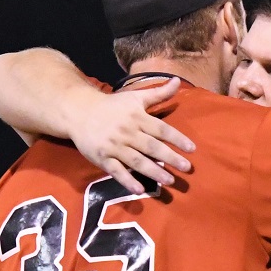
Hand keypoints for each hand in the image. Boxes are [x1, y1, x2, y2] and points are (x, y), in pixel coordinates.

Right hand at [70, 78, 195, 193]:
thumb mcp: (135, 97)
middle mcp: (127, 132)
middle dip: (170, 157)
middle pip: (151, 146)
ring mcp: (114, 146)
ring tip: (169, 181)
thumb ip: (159, 92)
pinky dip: (127, 180)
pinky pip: (116, 171)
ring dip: (153, 171)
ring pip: (136, 161)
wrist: (78, 111)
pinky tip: (140, 190)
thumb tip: (178, 80)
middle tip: (186, 168)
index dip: (177, 138)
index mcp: (137, 117)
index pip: (161, 129)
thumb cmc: (112, 106)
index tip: (192, 149)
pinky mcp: (102, 158)